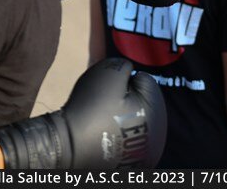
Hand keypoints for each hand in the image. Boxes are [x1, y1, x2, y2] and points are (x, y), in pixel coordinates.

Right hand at [0, 58, 166, 169]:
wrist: (67, 146)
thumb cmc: (89, 108)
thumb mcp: (106, 73)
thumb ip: (124, 65)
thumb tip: (129, 70)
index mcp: (155, 111)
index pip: (145, 80)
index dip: (124, 80)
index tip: (109, 92)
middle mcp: (158, 135)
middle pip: (143, 100)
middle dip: (126, 97)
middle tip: (105, 105)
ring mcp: (148, 152)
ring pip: (138, 118)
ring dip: (124, 114)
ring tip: (103, 119)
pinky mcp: (135, 162)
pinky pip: (131, 138)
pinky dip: (121, 133)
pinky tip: (105, 134)